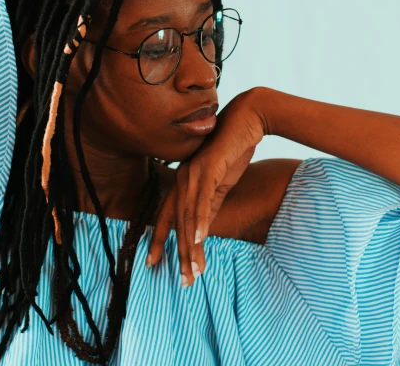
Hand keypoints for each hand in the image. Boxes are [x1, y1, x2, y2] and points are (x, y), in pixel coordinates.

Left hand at [145, 89, 264, 286]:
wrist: (247, 118)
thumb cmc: (233, 148)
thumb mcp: (220, 182)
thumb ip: (210, 203)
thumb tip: (203, 228)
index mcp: (183, 181)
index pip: (165, 215)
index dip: (158, 239)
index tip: (152, 263)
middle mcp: (182, 177)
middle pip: (175, 222)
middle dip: (178, 254)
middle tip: (183, 281)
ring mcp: (193, 172)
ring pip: (187, 216)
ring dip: (190, 246)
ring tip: (194, 270)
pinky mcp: (208, 168)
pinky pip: (202, 200)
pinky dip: (200, 221)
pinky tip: (199, 240)